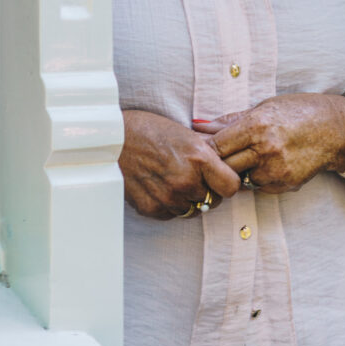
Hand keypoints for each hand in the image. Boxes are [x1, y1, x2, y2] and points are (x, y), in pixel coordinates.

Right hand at [121, 109, 242, 219]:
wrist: (113, 139)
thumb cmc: (149, 130)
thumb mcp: (186, 134)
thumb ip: (209, 152)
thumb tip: (229, 163)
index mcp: (199, 158)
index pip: (231, 187)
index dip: (227, 183)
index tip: (220, 178)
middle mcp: (185, 181)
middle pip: (213, 200)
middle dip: (206, 191)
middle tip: (192, 177)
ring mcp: (167, 197)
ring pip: (192, 210)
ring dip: (187, 199)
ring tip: (173, 179)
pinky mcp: (151, 208)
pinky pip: (171, 214)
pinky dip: (169, 205)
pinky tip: (159, 186)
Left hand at [206, 93, 344, 193]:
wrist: (336, 130)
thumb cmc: (300, 111)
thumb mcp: (265, 107)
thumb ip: (230, 120)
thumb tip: (199, 126)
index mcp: (257, 126)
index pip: (216, 145)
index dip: (205, 148)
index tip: (199, 149)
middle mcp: (265, 150)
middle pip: (223, 167)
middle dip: (216, 164)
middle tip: (213, 159)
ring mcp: (275, 171)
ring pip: (239, 180)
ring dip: (237, 172)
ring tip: (247, 157)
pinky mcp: (284, 185)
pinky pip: (258, 186)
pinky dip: (256, 178)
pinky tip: (267, 164)